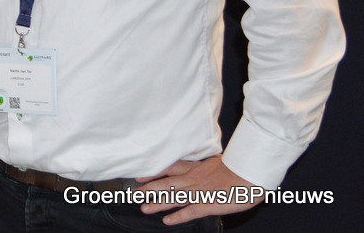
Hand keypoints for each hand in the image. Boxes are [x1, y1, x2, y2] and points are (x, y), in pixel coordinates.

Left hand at [135, 155, 258, 223]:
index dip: (153, 172)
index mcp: (195, 168)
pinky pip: (189, 212)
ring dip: (157, 203)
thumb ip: (205, 166)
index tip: (140, 174)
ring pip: (172, 197)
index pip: (169, 168)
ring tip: (144, 208)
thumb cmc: (239, 167)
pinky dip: (177, 217)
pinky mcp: (207, 204)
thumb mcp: (217, 162)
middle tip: (133, 193)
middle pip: (165, 183)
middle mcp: (192, 179)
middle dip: (148, 189)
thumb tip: (201, 166)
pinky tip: (166, 221)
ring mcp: (198, 192)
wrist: (250, 173)